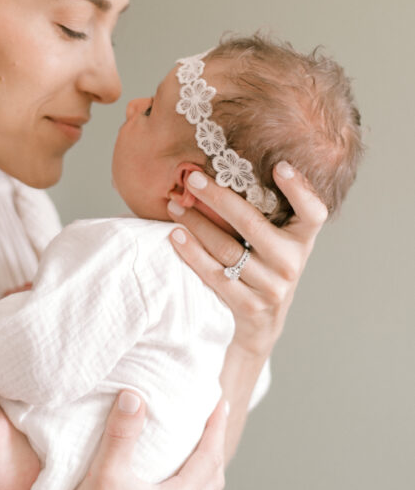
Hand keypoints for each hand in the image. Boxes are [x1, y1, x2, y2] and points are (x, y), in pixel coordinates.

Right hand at [42, 392, 228, 489]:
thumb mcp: (104, 473)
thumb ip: (122, 432)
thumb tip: (134, 397)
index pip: (208, 458)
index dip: (215, 428)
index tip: (220, 404)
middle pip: (210, 484)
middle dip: (213, 453)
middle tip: (210, 428)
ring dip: (196, 483)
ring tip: (186, 463)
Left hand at [169, 162, 327, 356]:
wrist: (263, 323)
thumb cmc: (266, 267)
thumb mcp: (278, 241)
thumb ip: (268, 212)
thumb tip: (230, 168)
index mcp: (303, 241)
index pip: (313, 212)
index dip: (300, 189)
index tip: (280, 166)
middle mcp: (291, 263)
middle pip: (251, 224)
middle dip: (218, 198)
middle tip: (193, 178)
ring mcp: (270, 287)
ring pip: (226, 248)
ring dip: (196, 223)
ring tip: (175, 205)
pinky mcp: (247, 304)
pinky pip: (213, 273)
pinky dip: (191, 252)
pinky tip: (175, 235)